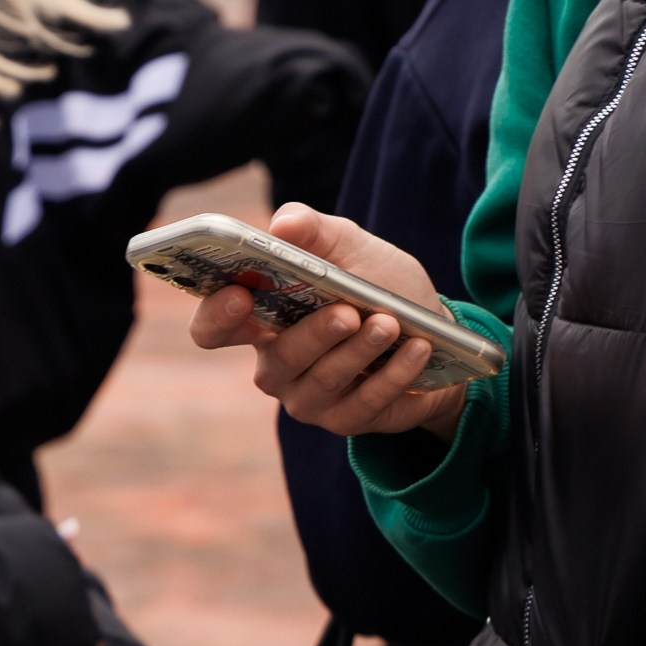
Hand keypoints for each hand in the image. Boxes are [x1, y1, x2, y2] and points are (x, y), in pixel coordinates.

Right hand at [187, 204, 469, 441]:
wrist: (432, 326)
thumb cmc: (375, 283)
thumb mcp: (349, 245)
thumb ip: (312, 229)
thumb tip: (282, 225)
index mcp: (261, 319)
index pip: (213, 329)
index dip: (217, 316)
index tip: (239, 295)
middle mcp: (277, 364)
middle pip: (279, 358)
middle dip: (314, 334)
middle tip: (348, 312)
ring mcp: (310, 398)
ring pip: (324, 380)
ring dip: (359, 351)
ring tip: (390, 324)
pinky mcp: (348, 420)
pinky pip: (365, 403)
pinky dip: (394, 374)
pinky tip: (417, 349)